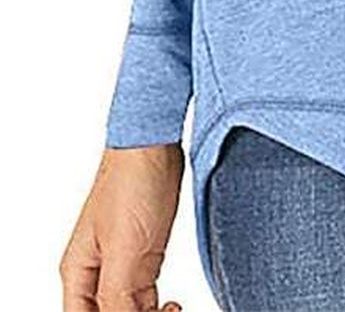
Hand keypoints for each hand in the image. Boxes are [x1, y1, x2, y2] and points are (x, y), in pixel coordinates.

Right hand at [60, 144, 183, 310]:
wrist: (156, 143)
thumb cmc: (132, 183)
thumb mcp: (124, 250)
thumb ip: (117, 297)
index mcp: (78, 272)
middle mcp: (96, 272)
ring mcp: (121, 264)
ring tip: (172, 311)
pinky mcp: (145, 256)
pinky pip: (145, 298)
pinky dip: (158, 309)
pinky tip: (172, 306)